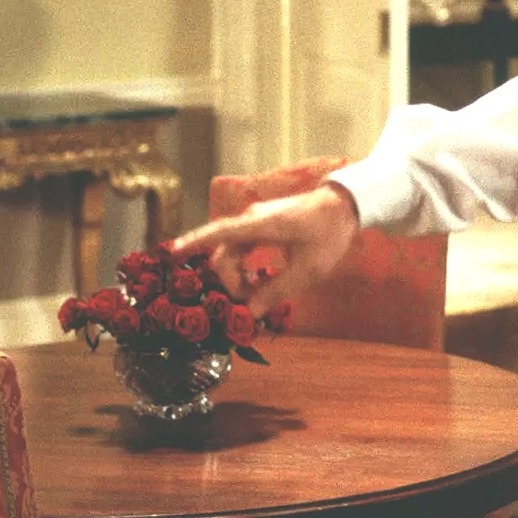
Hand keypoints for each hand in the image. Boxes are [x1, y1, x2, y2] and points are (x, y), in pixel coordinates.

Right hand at [168, 183, 360, 316]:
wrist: (346, 204)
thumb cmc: (330, 233)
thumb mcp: (309, 269)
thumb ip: (278, 291)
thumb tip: (251, 313)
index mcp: (259, 225)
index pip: (216, 234)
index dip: (192, 244)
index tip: (170, 253)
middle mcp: (252, 219)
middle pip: (224, 254)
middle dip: (230, 282)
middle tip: (251, 304)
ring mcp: (257, 220)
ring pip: (233, 253)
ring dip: (239, 276)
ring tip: (258, 295)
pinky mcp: (265, 224)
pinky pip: (245, 248)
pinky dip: (246, 267)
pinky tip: (260, 281)